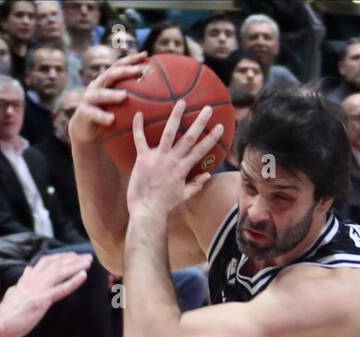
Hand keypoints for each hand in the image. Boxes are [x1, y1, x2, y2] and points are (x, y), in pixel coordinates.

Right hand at [0, 252, 92, 336]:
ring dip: (76, 265)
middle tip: (86, 255)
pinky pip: (60, 289)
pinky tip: (83, 276)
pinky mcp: (41, 301)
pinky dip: (73, 281)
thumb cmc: (6, 313)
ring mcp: (38, 290)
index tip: (71, 255)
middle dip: (72, 258)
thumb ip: (24, 281)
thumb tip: (28, 271)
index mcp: (28, 279)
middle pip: (55, 264)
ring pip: (60, 272)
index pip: (45, 262)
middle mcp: (33, 281)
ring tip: (88, 261)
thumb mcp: (15, 292)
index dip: (60, 257)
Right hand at [69, 50, 148, 146]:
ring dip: (111, 94)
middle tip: (140, 71)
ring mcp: (88, 98)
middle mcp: (96, 86)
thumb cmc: (109, 116)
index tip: (146, 55)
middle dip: (125, 71)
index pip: (119, 65)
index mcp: (106, 81)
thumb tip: (159, 94)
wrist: (86, 130)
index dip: (131, 59)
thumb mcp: (120, 105)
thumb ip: (134, 98)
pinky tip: (111, 120)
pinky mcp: (83, 113)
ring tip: (124, 96)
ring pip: (99, 94)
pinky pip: (93, 114)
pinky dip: (102, 116)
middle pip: (110, 74)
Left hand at [126, 100, 224, 214]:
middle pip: (189, 138)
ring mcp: (158, 158)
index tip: (221, 127)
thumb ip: (196, 184)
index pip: (201, 150)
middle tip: (207, 108)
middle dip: (200, 122)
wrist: (147, 212)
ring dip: (175, 117)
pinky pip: (140, 140)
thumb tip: (207, 175)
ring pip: (168, 133)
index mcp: (183, 169)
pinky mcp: (143, 159)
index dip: (212, 138)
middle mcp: (173, 160)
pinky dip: (138, 127)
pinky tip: (139, 113)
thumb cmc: (165, 206)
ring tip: (181, 102)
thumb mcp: (184, 196)